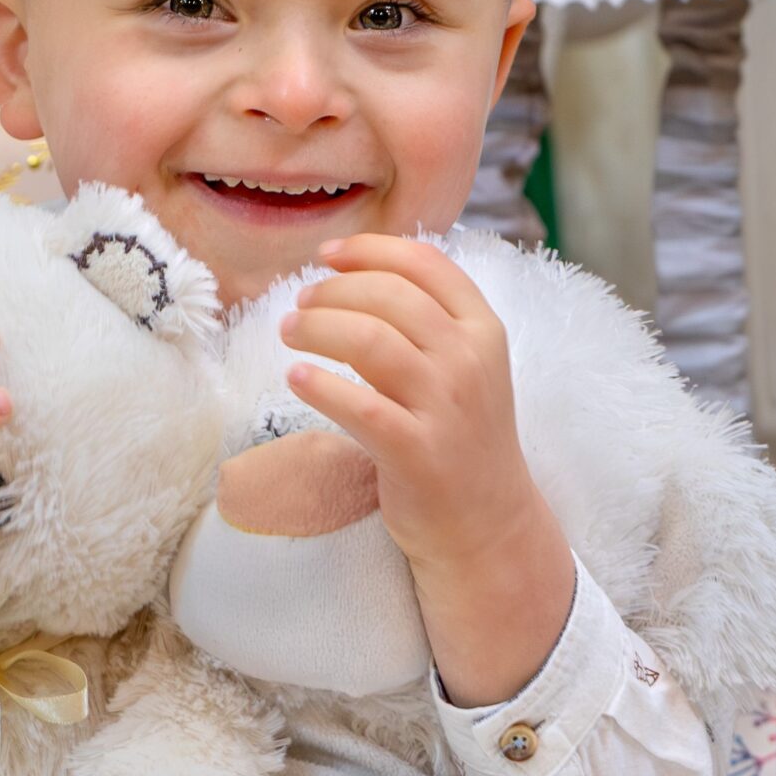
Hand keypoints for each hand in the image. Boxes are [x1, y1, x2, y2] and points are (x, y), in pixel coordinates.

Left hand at [280, 235, 573, 706]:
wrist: (487, 525)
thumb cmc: (460, 439)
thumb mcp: (464, 369)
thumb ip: (428, 323)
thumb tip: (356, 274)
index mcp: (484, 330)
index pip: (427, 264)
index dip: (371, 250)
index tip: (328, 254)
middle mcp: (469, 361)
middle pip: (390, 296)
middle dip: (333, 291)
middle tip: (298, 304)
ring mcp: (445, 406)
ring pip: (369, 340)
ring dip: (317, 327)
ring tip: (288, 332)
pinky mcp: (416, 451)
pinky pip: (358, 404)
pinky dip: (319, 385)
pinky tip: (295, 377)